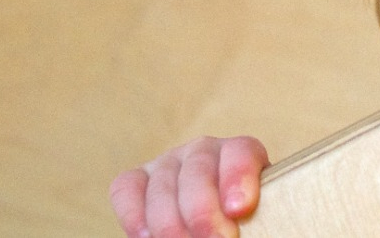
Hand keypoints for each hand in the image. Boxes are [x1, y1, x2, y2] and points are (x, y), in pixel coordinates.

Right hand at [110, 136, 270, 237]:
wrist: (213, 226)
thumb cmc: (240, 224)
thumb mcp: (253, 218)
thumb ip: (249, 216)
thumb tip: (241, 217)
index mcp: (241, 153)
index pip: (241, 152)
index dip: (238, 177)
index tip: (239, 210)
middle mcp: (203, 151)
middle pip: (198, 171)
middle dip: (203, 212)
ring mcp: (168, 163)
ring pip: (163, 186)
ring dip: (171, 224)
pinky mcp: (136, 179)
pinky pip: (127, 189)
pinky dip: (134, 214)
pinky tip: (147, 237)